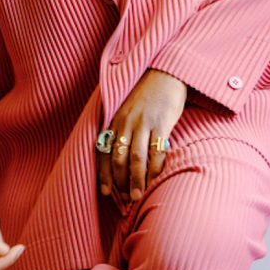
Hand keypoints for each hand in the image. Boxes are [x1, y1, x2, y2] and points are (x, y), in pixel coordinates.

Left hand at [98, 69, 187, 202]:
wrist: (165, 72)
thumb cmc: (147, 95)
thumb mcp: (127, 110)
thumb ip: (122, 130)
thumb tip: (120, 158)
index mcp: (115, 121)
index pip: (104, 152)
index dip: (103, 174)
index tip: (106, 192)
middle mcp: (126, 122)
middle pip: (118, 158)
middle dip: (120, 182)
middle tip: (127, 197)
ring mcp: (144, 122)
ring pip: (136, 158)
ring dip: (136, 180)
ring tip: (138, 195)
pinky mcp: (162, 121)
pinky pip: (157, 150)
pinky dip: (155, 168)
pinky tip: (156, 178)